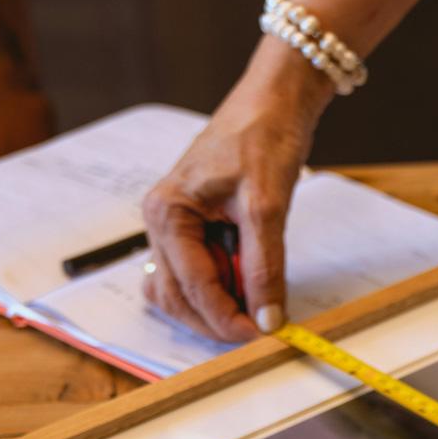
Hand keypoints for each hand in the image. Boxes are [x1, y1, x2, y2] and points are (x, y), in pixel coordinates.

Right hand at [142, 64, 320, 341]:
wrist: (274, 103)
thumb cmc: (263, 138)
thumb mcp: (268, 206)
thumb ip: (264, 265)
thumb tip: (268, 317)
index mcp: (167, 212)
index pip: (190, 285)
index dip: (224, 316)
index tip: (259, 335)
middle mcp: (163, 222)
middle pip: (178, 295)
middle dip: (216, 318)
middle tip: (259, 332)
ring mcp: (177, 227)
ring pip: (185, 289)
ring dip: (217, 307)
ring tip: (258, 308)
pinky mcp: (197, 228)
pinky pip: (200, 272)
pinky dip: (222, 288)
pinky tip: (250, 289)